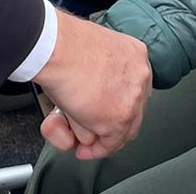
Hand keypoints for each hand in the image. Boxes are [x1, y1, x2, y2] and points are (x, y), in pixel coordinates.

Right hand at [35, 13, 150, 159]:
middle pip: (134, 114)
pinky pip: (107, 144)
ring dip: (100, 139)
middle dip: (113, 130)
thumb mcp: (94, 51)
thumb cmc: (65, 45)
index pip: (135, 90)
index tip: (106, 115)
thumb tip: (94, 90)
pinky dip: (92, 150)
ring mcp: (131, 100)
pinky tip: (80, 147)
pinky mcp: (116, 120)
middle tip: (96, 137)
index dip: (119, 107)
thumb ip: (102, 70)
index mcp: (135, 55)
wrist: (56, 49)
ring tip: (83, 142)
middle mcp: (140, 77)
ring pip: (121, 131)